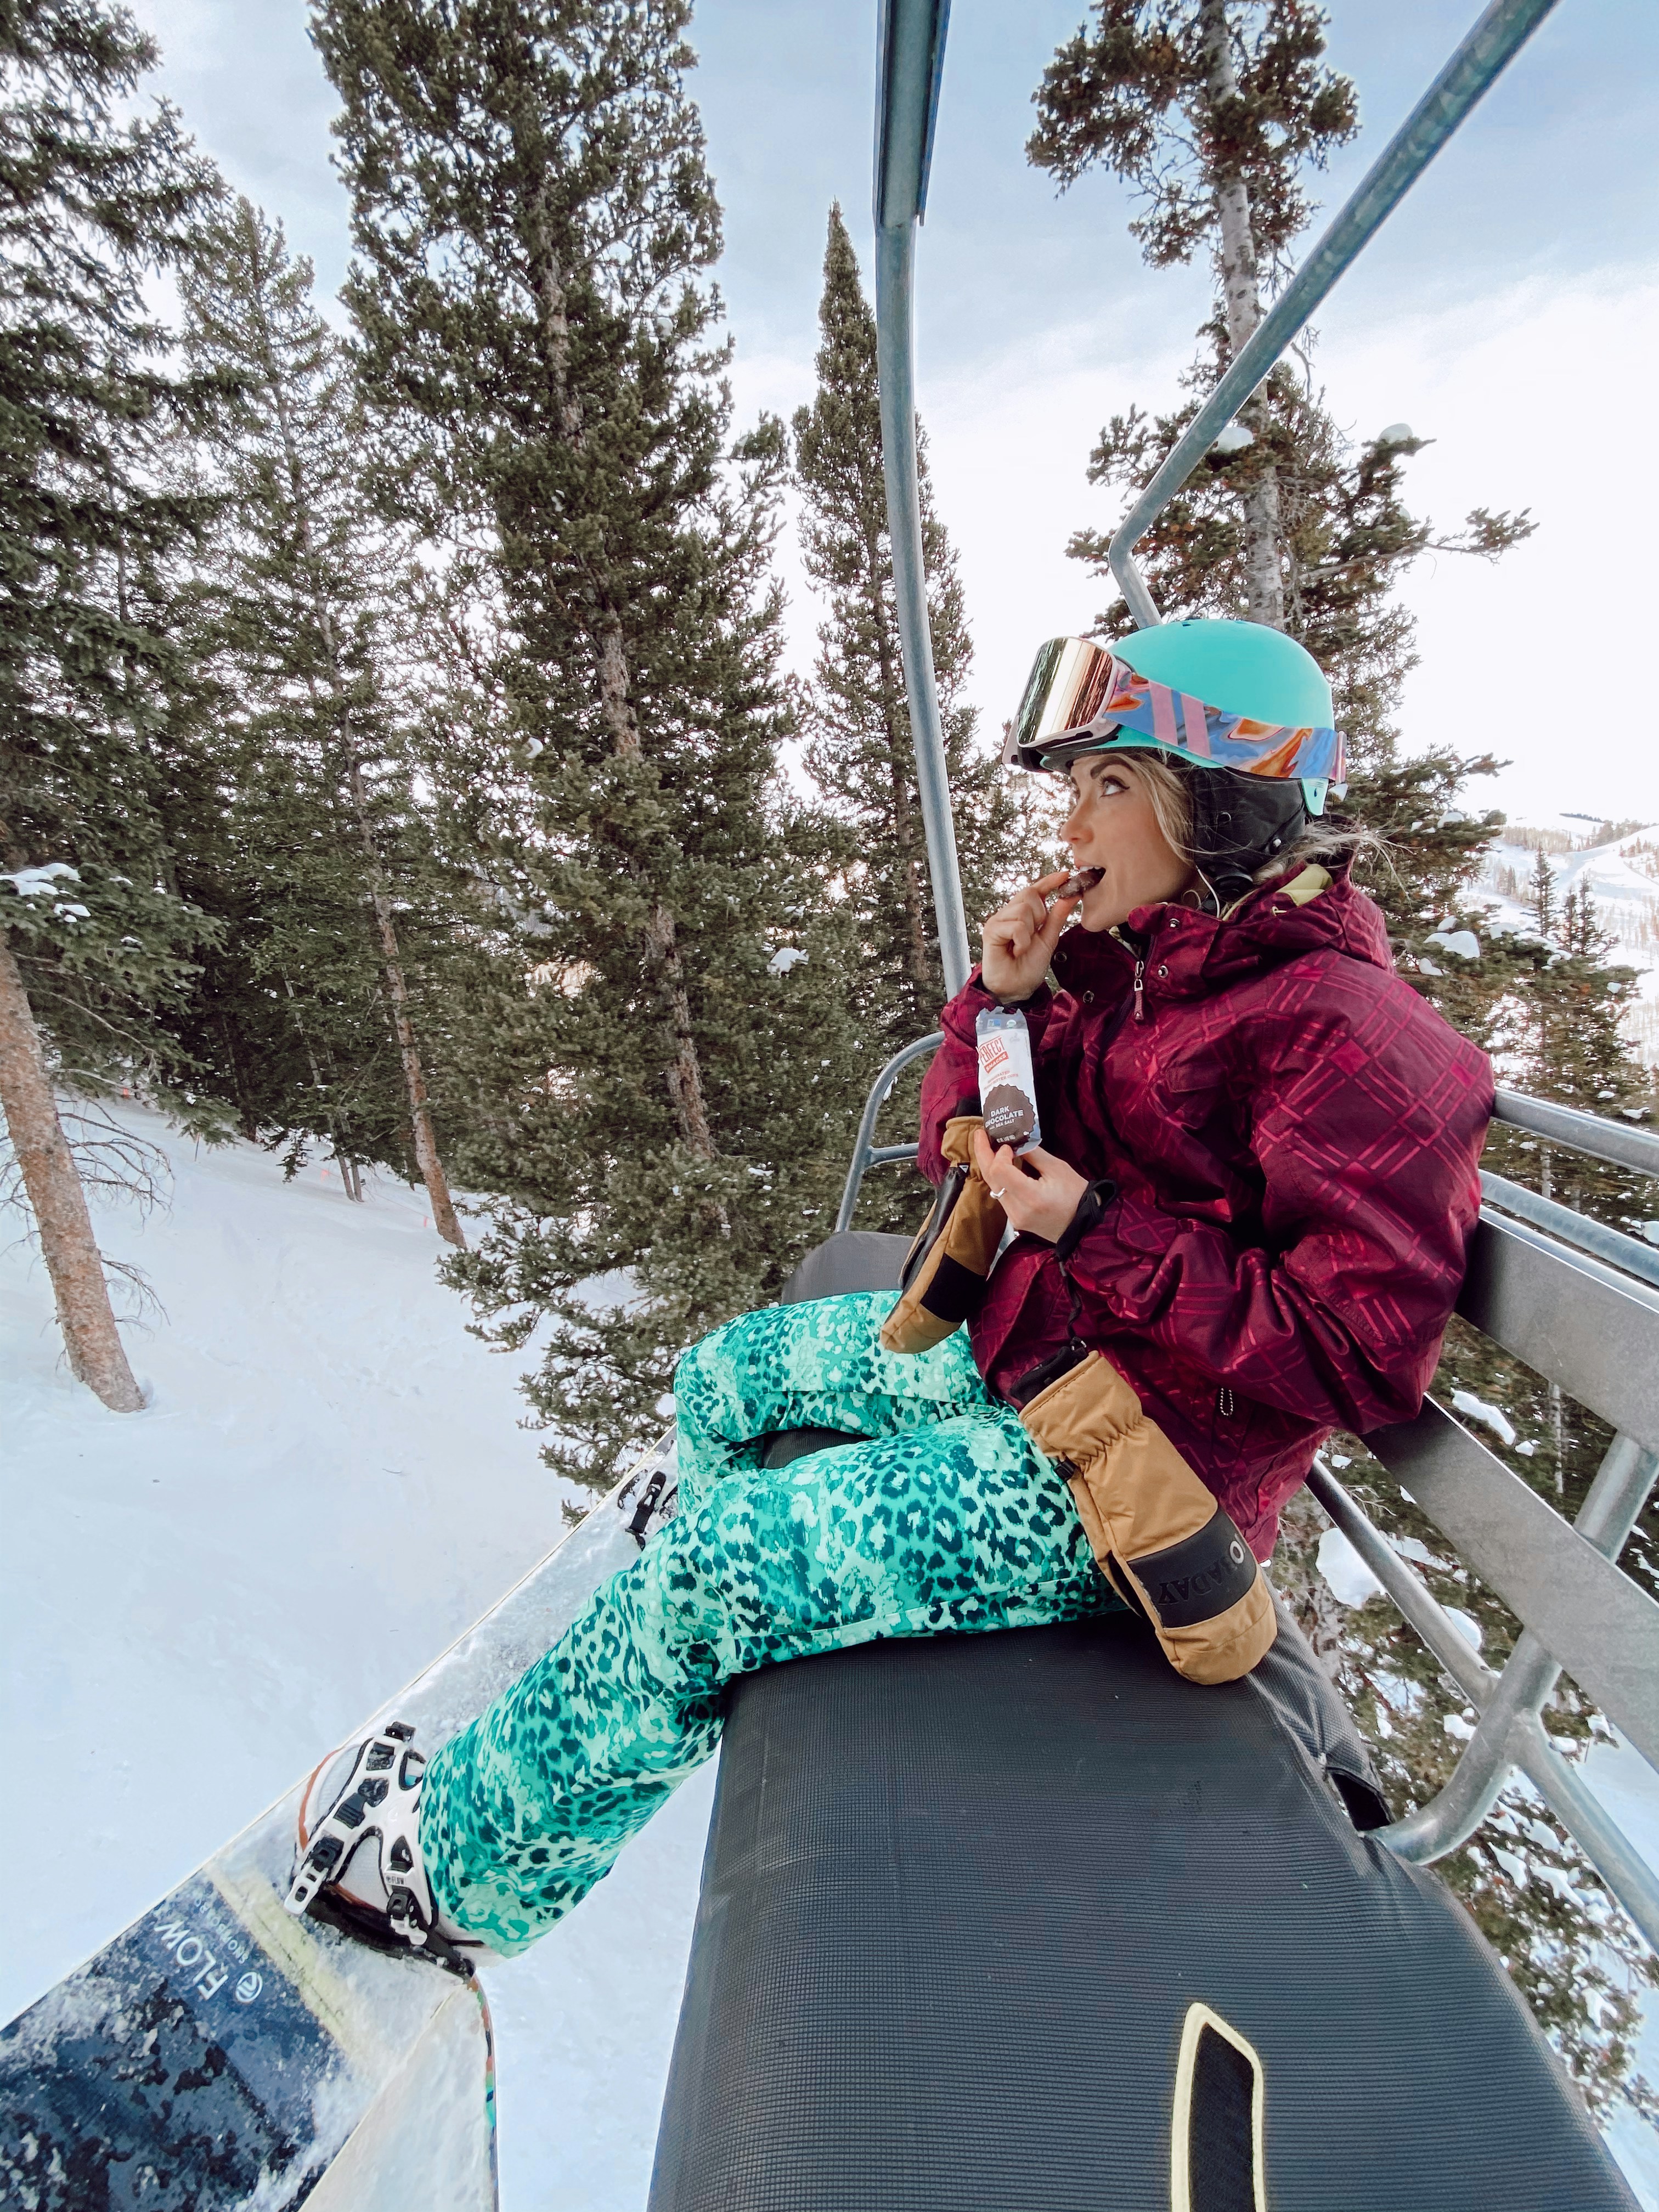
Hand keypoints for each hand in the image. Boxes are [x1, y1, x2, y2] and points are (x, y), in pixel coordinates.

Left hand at [971, 1130, 1088, 1244]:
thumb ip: (1032, 1154)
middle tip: (979, 1134)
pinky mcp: (1014, 1221)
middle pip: (990, 1179)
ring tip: (988, 1146)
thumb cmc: (1076, 1196)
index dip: (999, 1154)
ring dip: (989, 1166)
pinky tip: (1000, 1166)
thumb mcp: (1057, 1168)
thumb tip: (1015, 1143)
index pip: (1000, 1171)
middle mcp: (1018, 1210)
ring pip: (993, 1187)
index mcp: (1032, 1197)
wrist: (1083, 1226)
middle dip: (983, 1154)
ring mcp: (1014, 1218)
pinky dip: (999, 1179)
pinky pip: (1001, 1196)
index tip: (1008, 1145)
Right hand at [979, 870, 1080, 1000]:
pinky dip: (1022, 941)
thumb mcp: (1049, 939)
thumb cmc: (1028, 966)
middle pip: (1029, 894)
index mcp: (1022, 914)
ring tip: (1022, 947)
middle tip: (1034, 934)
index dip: (1049, 881)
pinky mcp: (991, 930)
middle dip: (1039, 914)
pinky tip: (1015, 951)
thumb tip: (1071, 895)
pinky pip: (1016, 926)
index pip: (1035, 890)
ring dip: (1030, 932)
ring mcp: (998, 920)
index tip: (1065, 875)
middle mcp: (1008, 913)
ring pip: (1023, 909)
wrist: (1016, 988)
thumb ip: (1057, 917)